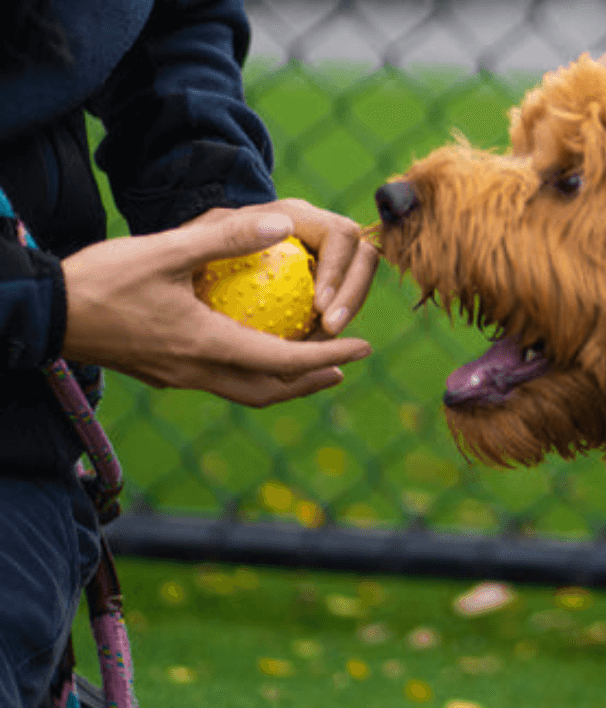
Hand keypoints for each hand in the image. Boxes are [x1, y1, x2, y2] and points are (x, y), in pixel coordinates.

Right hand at [61, 212, 371, 406]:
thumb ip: (224, 238)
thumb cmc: (102, 279)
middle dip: (312, 381)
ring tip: (311, 368)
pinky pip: (221, 382)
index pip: (285, 360)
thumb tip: (282, 223)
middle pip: (271, 390)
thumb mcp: (165, 250)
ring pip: (247, 392)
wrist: (47, 314)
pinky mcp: (165, 375)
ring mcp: (181, 378)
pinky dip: (251, 374)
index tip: (364, 348)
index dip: (329, 355)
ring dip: (284, 382)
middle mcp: (200, 372)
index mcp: (208, 345)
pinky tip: (252, 353)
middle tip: (343, 365)